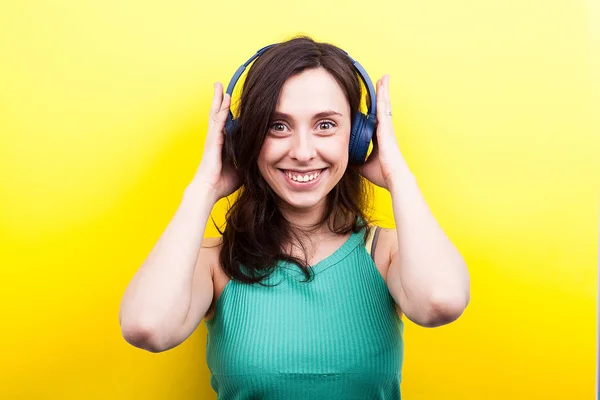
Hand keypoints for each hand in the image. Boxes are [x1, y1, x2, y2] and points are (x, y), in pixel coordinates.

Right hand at [190, 82, 241, 200]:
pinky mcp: (213, 142)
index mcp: (222, 144)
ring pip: (216, 114)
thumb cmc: (223, 182)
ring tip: (219, 86)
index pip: (225, 123)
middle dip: (220, 100)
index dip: (227, 111)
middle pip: (217, 114)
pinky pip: (218, 123)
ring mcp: (213, 139)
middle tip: (220, 85)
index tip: (230, 100)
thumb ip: (249, 160)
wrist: (209, 190)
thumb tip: (263, 160)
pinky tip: (224, 100)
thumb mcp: (242, 168)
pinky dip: (221, 111)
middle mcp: (216, 138)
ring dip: (219, 99)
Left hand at [354, 75, 404, 189]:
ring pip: (384, 105)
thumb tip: (344, 160)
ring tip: (383, 78)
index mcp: (380, 138)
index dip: (374, 109)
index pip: (375, 119)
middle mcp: (385, 131)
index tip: (370, 100)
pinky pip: (384, 108)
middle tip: (381, 82)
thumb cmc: (383, 174)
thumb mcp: (363, 165)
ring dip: (384, 91)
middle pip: (382, 109)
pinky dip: (383, 96)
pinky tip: (382, 86)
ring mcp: (387, 128)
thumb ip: (355, 160)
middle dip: (381, 95)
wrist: (394, 177)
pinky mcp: (387, 128)